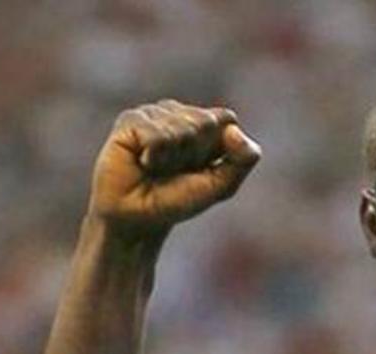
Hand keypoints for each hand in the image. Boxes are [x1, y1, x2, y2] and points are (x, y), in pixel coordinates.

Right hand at [89, 99, 260, 235]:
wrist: (138, 218)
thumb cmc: (178, 199)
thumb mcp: (222, 185)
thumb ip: (243, 159)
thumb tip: (234, 130)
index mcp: (206, 124)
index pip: (227, 119)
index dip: (220, 148)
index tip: (202, 167)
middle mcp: (180, 113)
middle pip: (207, 122)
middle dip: (196, 153)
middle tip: (176, 169)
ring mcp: (155, 113)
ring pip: (183, 127)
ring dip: (174, 157)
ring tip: (158, 167)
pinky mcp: (131, 119)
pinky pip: (156, 134)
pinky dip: (154, 155)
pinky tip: (143, 162)